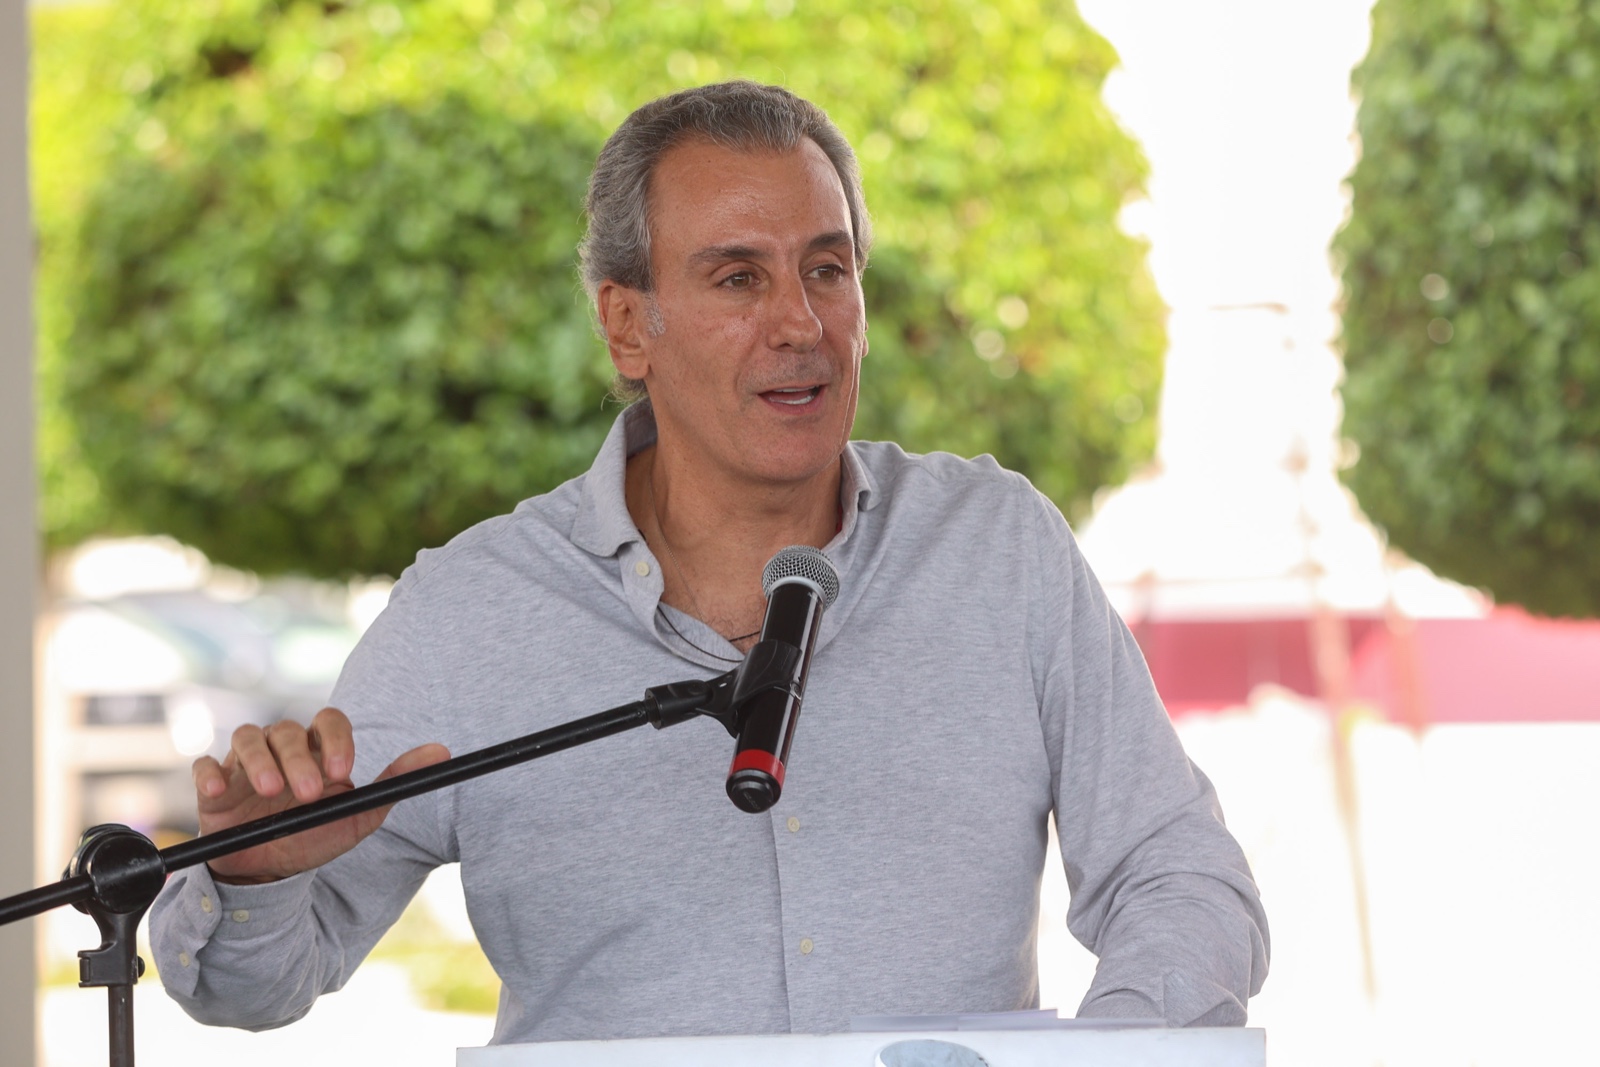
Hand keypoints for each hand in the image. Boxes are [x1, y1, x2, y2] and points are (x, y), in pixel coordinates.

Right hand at [191, 706, 449, 884]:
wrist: (270, 873)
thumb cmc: (314, 835)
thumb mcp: (359, 813)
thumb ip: (396, 781)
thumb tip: (441, 752)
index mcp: (318, 749)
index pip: (328, 721)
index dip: (335, 740)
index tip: (342, 772)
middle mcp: (282, 748)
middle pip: (288, 731)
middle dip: (299, 759)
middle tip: (309, 793)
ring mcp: (245, 764)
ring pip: (248, 737)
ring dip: (259, 761)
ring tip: (271, 792)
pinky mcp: (214, 785)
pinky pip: (205, 766)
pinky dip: (209, 774)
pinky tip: (219, 791)